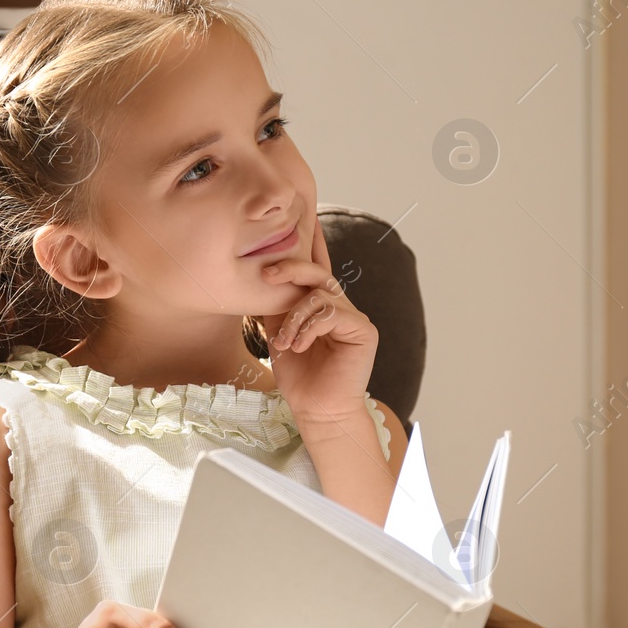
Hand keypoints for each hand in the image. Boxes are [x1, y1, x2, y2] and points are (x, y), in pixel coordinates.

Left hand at [258, 216, 378, 428]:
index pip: (315, 268)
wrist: (316, 410)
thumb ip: (277, 304)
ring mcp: (354, 317)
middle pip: (318, 272)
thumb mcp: (279, 332)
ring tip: (285, 342)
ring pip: (320, 294)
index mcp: (321, 305)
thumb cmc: (298, 376)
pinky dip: (309, 327)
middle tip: (267, 273)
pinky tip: (300, 345)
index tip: (302, 217)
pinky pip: (332, 312)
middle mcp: (340, 305)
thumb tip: (263, 275)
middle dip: (291, 267)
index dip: (310, 242)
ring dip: (294, 316)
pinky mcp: (364, 330)